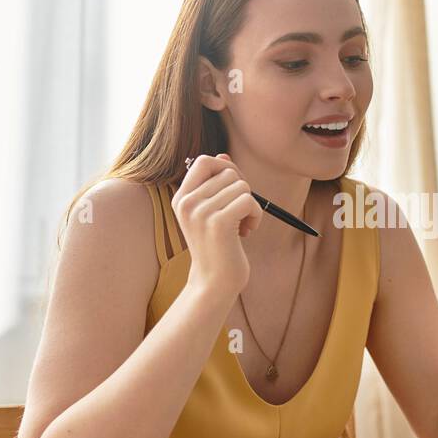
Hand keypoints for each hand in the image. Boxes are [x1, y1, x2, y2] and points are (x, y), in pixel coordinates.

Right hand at [172, 153, 262, 296]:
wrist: (215, 283)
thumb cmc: (218, 247)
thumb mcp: (211, 212)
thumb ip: (215, 184)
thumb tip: (223, 155)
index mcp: (181, 198)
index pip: (204, 161)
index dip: (226, 167)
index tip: (234, 189)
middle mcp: (186, 203)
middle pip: (228, 172)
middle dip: (243, 189)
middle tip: (241, 212)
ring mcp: (200, 212)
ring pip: (242, 186)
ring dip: (251, 205)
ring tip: (243, 225)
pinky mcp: (218, 223)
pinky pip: (249, 201)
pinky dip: (256, 215)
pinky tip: (247, 232)